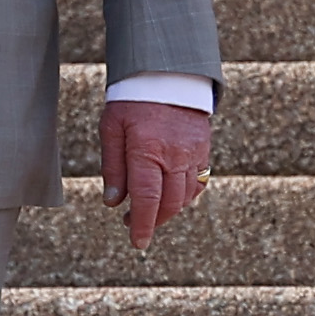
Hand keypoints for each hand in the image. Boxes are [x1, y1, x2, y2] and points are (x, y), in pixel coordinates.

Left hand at [99, 99, 212, 248]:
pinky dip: (185, 196)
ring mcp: (193, 153)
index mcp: (148, 150)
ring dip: (168, 210)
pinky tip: (169, 196)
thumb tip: (113, 201)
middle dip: (152, 221)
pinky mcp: (204, 149)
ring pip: (185, 197)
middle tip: (133, 225)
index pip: (147, 199)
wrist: (167, 73)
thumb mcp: (111, 128)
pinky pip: (198, 183)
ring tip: (148, 210)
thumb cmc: (132, 100)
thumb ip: (112, 166)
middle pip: (169, 203)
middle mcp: (175, 156)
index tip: (137, 242)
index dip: (143, 225)